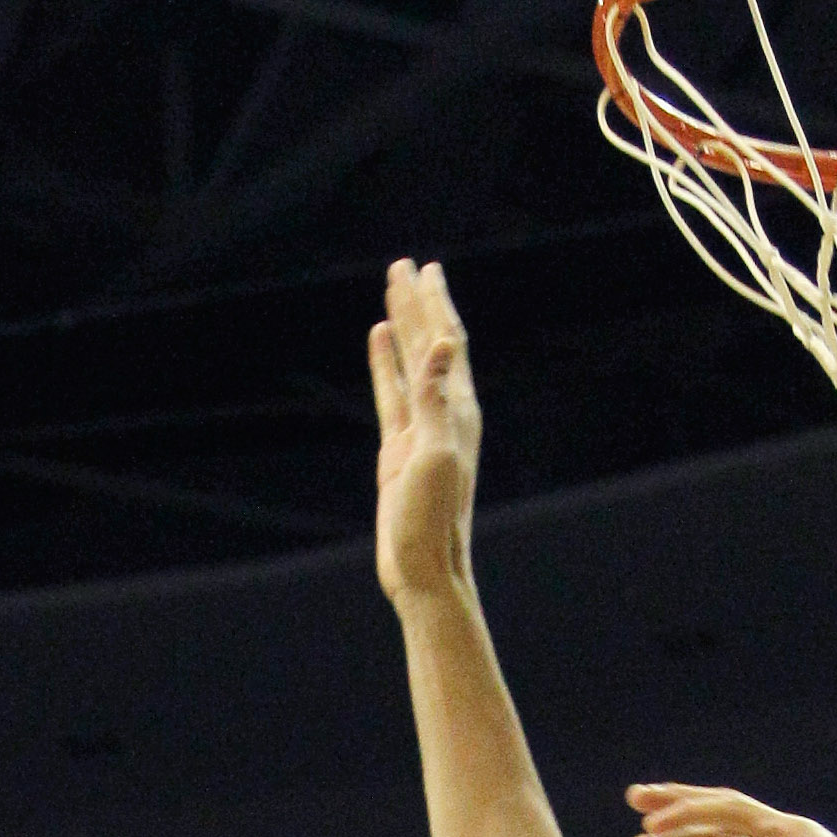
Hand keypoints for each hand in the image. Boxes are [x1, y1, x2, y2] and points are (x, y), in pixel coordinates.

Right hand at [369, 254, 479, 607]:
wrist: (424, 570)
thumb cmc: (432, 521)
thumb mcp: (434, 456)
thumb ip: (435, 400)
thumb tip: (441, 346)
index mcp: (457, 410)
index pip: (446, 342)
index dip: (434, 305)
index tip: (423, 269)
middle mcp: (443, 413)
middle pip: (429, 343)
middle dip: (418, 304)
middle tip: (404, 265)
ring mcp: (419, 429)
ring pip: (409, 363)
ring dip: (402, 326)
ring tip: (393, 290)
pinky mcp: (399, 449)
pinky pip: (393, 393)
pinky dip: (387, 363)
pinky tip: (379, 340)